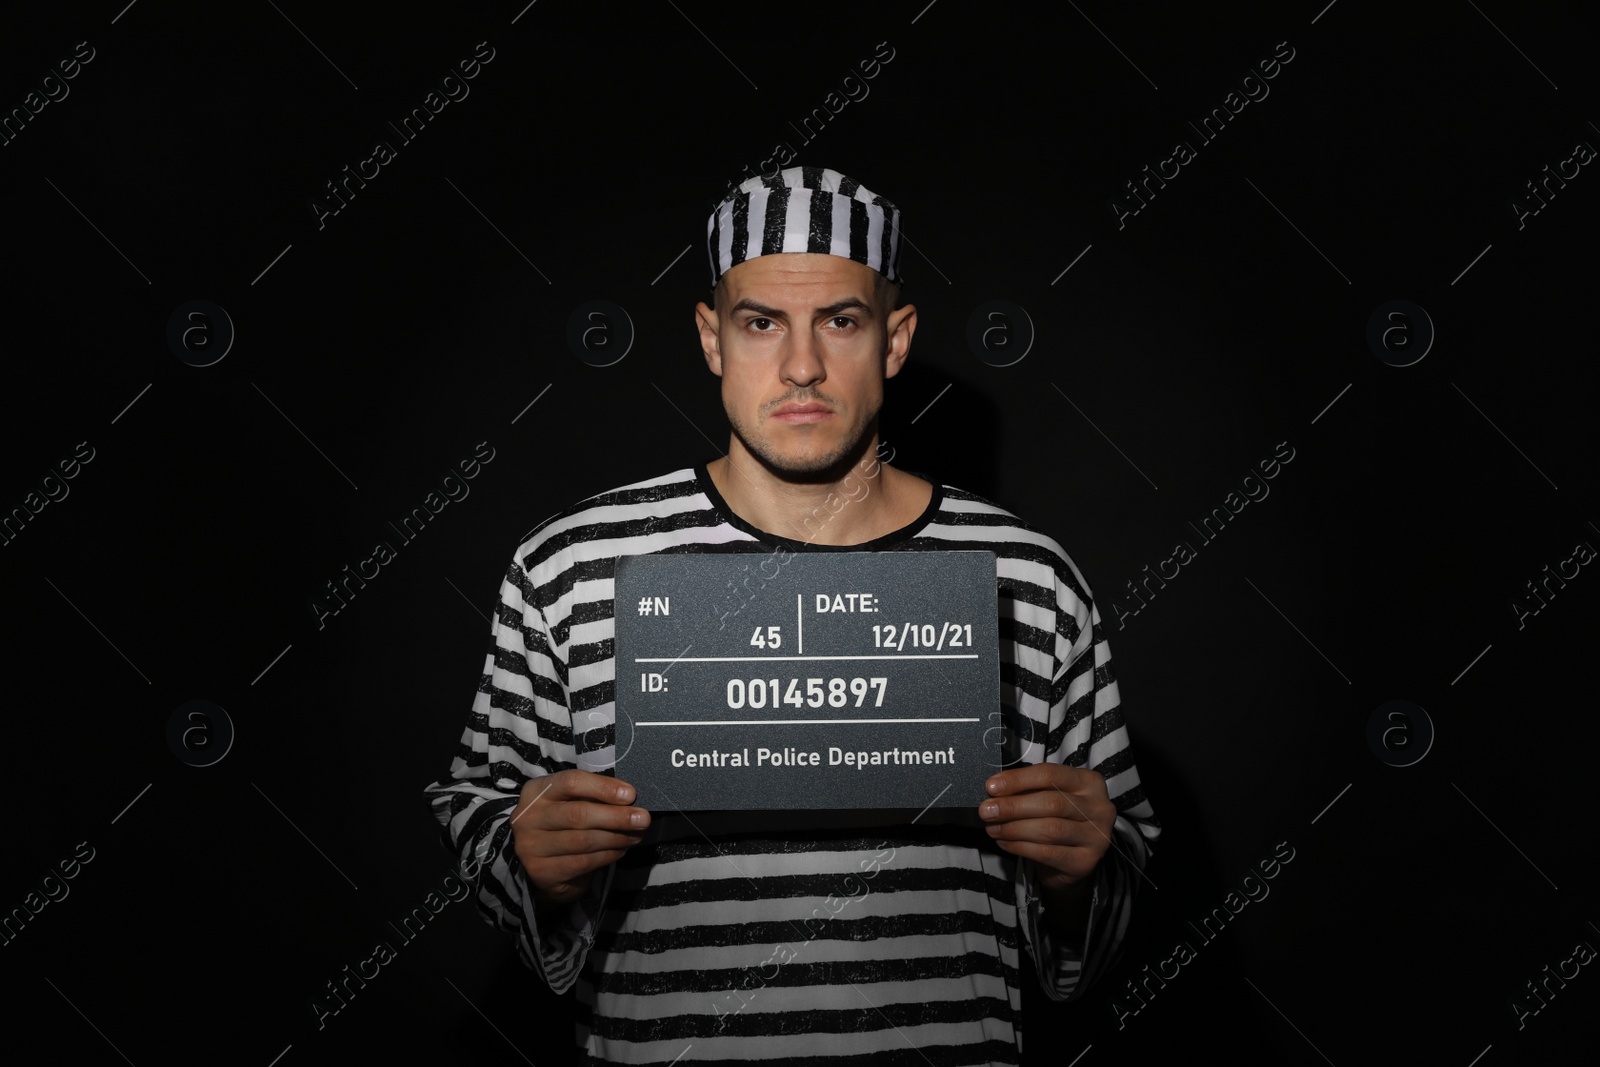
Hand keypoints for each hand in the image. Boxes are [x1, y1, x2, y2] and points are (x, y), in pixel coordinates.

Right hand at [508, 769, 649, 905]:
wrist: (540, 865)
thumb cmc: (562, 824)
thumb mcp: (570, 802)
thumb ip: (593, 796)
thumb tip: (629, 797)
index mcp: (537, 790)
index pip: (571, 782)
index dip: (603, 787)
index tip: (630, 794)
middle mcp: (528, 817)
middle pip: (579, 814)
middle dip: (616, 816)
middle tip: (643, 819)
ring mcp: (532, 846)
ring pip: (583, 841)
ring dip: (616, 838)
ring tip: (636, 835)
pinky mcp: (542, 872)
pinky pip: (583, 862)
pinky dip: (607, 855)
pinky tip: (621, 850)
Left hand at [978, 763, 1115, 895]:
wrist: (1074, 860)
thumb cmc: (1058, 820)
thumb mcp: (1048, 797)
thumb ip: (1028, 791)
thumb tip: (994, 791)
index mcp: (1089, 782)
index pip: (1050, 775)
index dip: (1018, 780)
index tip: (991, 787)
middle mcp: (1099, 808)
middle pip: (1050, 803)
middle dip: (1013, 806)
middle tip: (986, 811)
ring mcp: (1097, 836)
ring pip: (1049, 829)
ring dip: (1013, 828)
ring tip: (992, 828)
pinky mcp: (1086, 861)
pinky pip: (1047, 853)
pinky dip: (1020, 847)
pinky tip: (1005, 842)